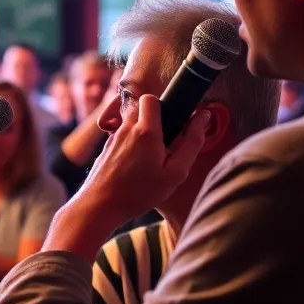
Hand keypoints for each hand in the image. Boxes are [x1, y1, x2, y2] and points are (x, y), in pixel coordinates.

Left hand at [78, 95, 210, 227]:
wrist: (99, 206)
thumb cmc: (139, 192)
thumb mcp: (175, 173)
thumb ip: (192, 143)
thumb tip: (203, 117)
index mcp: (145, 131)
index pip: (151, 98)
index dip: (163, 105)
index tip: (173, 122)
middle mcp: (126, 129)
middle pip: (141, 109)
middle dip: (155, 120)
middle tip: (164, 143)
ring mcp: (113, 138)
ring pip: (131, 124)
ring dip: (143, 133)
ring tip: (150, 159)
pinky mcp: (105, 148)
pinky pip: (122, 138)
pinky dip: (131, 145)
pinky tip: (135, 167)